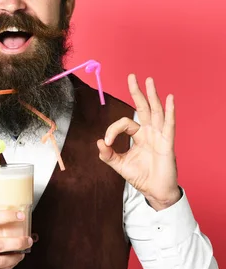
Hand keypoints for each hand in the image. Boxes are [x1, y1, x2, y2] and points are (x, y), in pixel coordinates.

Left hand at [97, 74, 179, 209]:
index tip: (106, 142)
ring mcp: (160, 136)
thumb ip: (108, 154)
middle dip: (137, 92)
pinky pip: (169, 125)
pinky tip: (169, 99)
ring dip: (152, 96)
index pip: (125, 123)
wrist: (154, 192)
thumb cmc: (141, 177)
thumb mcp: (119, 165)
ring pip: (156, 112)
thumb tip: (99, 141)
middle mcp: (150, 132)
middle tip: (132, 76)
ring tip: (149, 81)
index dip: (113, 130)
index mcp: (139, 136)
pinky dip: (169, 112)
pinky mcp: (167, 144)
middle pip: (144, 108)